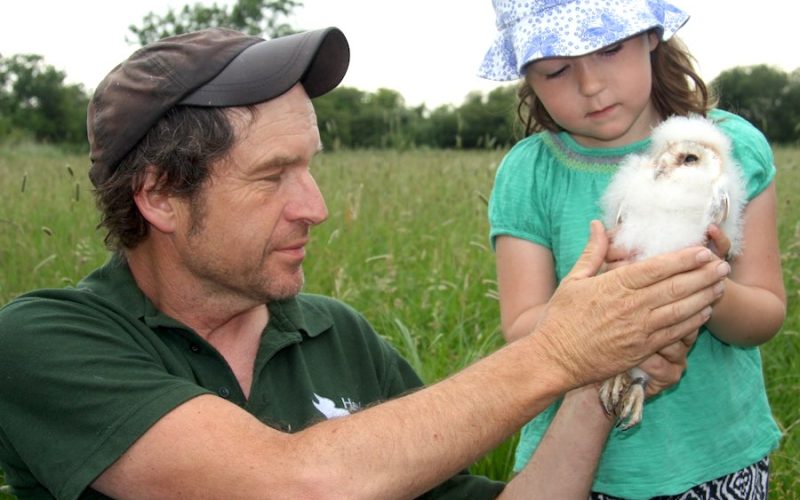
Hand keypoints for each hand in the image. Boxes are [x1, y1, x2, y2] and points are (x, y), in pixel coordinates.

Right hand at [531, 220, 727, 389]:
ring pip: (681, 310)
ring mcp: (638, 330)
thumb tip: (597, 224)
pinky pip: (675, 334)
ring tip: (721, 286)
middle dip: (704, 275)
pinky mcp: (641, 350)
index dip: (684, 258)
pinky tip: (704, 312)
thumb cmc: (560, 319)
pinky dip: (693, 322)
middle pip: (676, 286)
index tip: (704, 250)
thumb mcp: (573, 280)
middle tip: (723, 265)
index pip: (657, 267)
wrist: (554, 359)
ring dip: (704, 296)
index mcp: (614, 285)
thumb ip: (592, 252)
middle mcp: (631, 306)